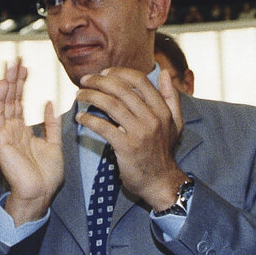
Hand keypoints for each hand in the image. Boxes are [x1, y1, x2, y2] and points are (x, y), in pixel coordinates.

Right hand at [0, 59, 63, 224]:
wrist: (40, 194)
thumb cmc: (47, 175)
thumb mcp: (54, 143)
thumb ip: (51, 124)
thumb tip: (47, 102)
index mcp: (22, 131)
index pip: (19, 102)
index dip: (21, 84)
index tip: (24, 67)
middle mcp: (11, 130)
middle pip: (11, 99)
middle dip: (13, 79)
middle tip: (16, 59)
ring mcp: (5, 134)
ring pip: (4, 103)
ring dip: (6, 84)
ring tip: (9, 66)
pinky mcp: (0, 140)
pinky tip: (3, 84)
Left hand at [76, 67, 184, 209]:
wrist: (160, 182)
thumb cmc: (163, 151)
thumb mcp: (175, 123)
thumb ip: (171, 97)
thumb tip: (164, 72)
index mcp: (163, 110)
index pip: (139, 80)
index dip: (119, 72)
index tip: (104, 73)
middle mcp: (153, 118)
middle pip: (121, 89)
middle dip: (99, 81)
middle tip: (85, 81)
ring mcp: (140, 133)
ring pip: (110, 105)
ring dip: (91, 96)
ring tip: (79, 95)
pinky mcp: (126, 147)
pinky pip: (103, 127)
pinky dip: (89, 120)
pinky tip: (80, 117)